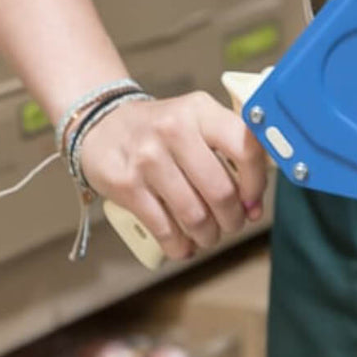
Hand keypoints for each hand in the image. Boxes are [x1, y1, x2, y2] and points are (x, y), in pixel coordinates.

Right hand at [78, 93, 267, 261]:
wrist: (100, 124)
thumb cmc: (159, 129)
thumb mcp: (195, 120)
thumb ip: (227, 149)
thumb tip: (253, 202)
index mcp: (200, 110)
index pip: (245, 148)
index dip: (256, 184)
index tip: (253, 202)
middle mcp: (174, 129)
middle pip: (220, 190)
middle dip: (232, 218)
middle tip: (231, 224)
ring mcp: (147, 157)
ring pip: (194, 214)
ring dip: (208, 235)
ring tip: (208, 235)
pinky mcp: (126, 184)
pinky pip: (164, 228)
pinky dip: (179, 245)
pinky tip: (183, 245)